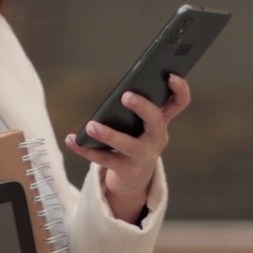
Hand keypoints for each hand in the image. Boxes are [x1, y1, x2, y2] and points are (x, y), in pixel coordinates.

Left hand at [64, 74, 191, 222]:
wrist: (136, 178)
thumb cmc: (136, 139)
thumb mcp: (140, 123)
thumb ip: (135, 106)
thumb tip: (120, 90)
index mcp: (162, 120)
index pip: (179, 102)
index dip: (180, 89)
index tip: (171, 75)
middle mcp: (157, 137)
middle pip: (155, 121)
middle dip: (142, 107)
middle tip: (126, 96)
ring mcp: (143, 156)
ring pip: (128, 145)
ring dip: (109, 134)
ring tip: (91, 125)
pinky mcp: (126, 170)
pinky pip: (104, 159)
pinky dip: (85, 149)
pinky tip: (72, 139)